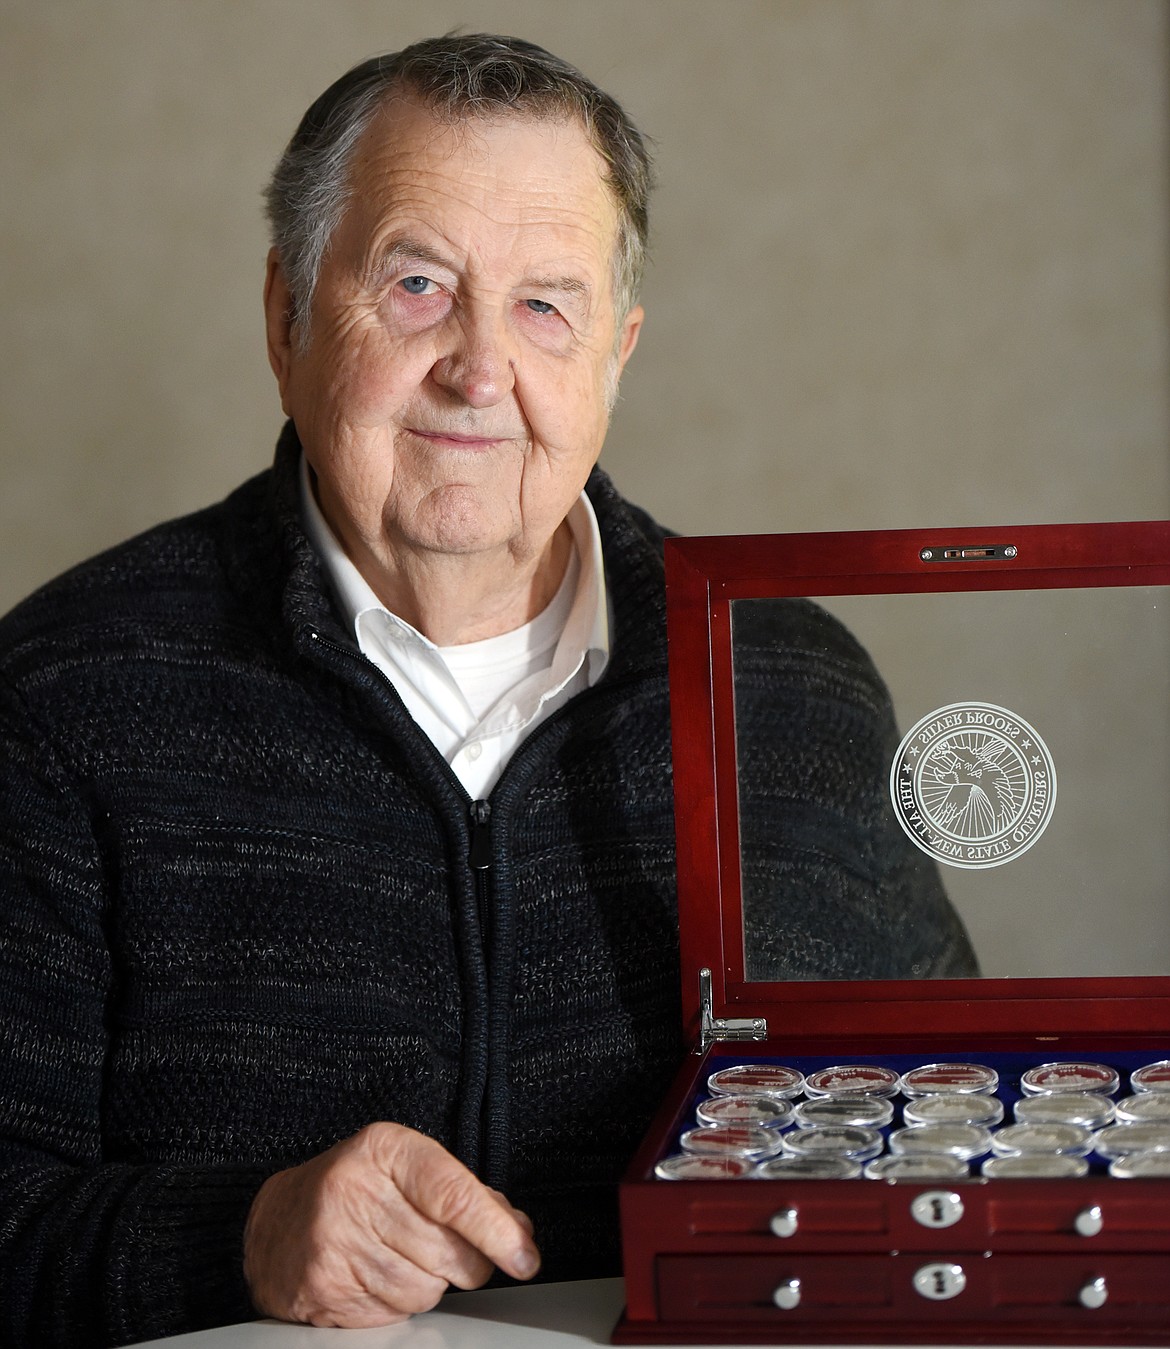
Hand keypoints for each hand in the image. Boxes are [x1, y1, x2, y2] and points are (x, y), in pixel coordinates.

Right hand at [243, 1121, 540, 1326]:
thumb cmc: (355, 1185)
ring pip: (425, 1288)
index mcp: (383, 1149)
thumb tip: (519, 1232)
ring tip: (407, 1256)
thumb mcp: (407, 1166)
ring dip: (432, 1283)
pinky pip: (394, 1313)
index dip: (496, 1230)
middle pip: (446, 1249)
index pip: (453, 1194)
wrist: (278, 1221)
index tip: (526, 1256)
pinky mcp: (324, 1291)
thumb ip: (465, 1193)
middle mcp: (354, 1192)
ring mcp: (335, 1244)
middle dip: (469, 1261)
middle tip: (459, 1254)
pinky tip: (382, 1276)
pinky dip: (401, 1302)